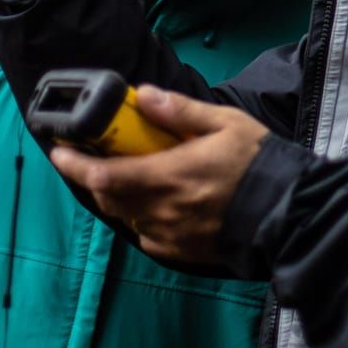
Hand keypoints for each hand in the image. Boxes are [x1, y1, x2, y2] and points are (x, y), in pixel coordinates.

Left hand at [50, 88, 270, 266]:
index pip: (104, 176)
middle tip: (94, 157)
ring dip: (117, 196)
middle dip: (94, 178)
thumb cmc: (257, 163)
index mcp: (168, 177)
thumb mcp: (225, 124)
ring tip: (128, 175)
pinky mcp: (179, 251)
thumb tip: (143, 96)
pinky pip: (145, 233)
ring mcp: (168, 235)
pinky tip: (156, 201)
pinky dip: (140, 216)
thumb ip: (180, 112)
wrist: (288, 213)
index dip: (75, 166)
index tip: (59, 152)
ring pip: (125, 216)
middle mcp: (161, 211)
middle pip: (107, 198)